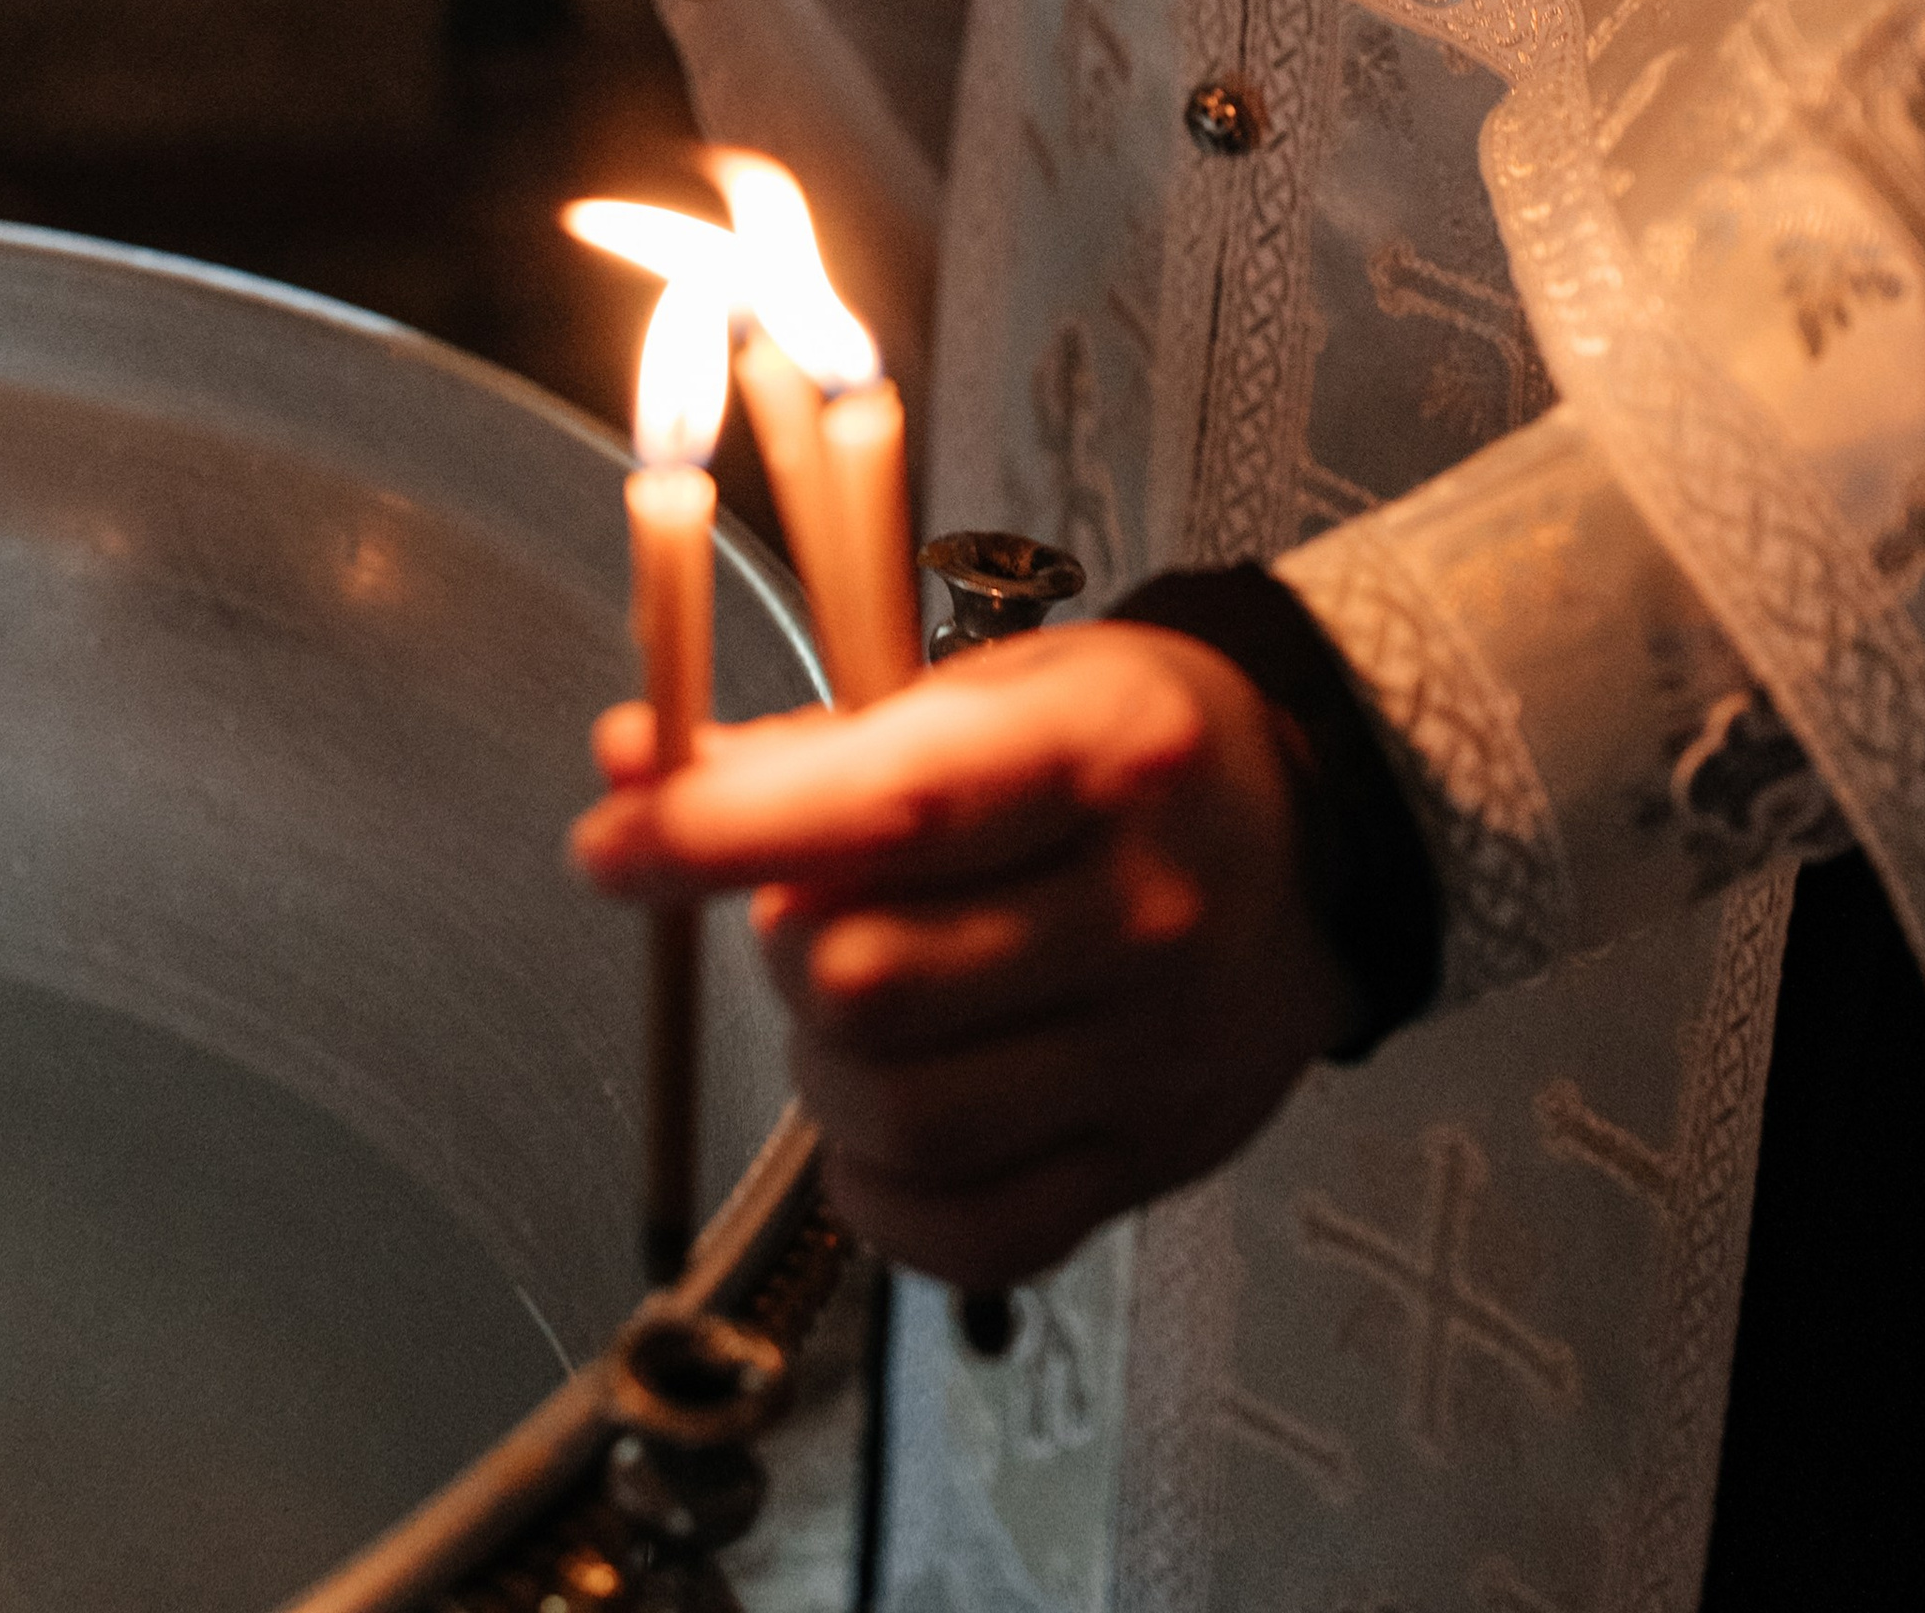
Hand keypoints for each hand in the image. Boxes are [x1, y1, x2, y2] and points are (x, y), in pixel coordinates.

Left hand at [573, 625, 1354, 1286]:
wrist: (1310, 836)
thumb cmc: (1127, 748)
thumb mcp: (991, 692)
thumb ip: (804, 745)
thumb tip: (631, 764)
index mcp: (1098, 752)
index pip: (886, 809)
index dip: (721, 832)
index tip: (614, 842)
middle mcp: (1140, 907)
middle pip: (865, 981)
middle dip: (784, 947)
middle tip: (808, 909)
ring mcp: (1151, 1051)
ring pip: (893, 1116)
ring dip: (823, 1067)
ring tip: (860, 1004)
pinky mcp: (1148, 1160)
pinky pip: (959, 1232)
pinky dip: (881, 1188)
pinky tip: (892, 1113)